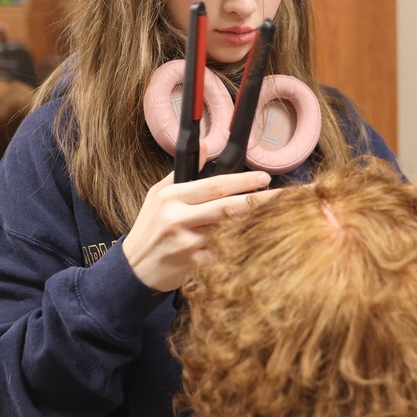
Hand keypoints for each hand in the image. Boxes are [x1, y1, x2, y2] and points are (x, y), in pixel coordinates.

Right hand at [122, 165, 275, 291]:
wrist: (133, 269)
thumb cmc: (150, 228)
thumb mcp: (158, 195)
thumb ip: (185, 172)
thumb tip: (208, 146)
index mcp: (172, 197)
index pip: (214, 185)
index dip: (242, 181)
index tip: (265, 178)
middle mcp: (178, 218)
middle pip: (227, 207)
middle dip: (258, 200)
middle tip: (284, 196)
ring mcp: (186, 242)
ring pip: (229, 231)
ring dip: (253, 225)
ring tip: (277, 218)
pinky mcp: (193, 264)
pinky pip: (224, 253)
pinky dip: (241, 247)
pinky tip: (258, 243)